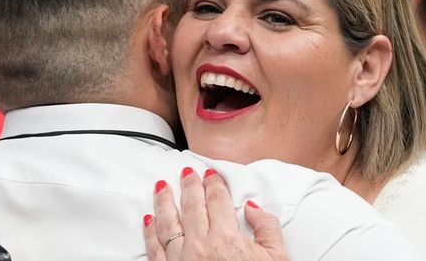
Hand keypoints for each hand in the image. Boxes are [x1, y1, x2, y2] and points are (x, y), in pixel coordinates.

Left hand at [143, 167, 287, 260]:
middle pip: (191, 205)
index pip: (217, 200)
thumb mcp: (276, 257)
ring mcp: (180, 260)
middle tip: (186, 173)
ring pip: (167, 222)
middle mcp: (200, 245)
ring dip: (164, 201)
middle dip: (189, 185)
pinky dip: (149, 232)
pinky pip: (154, 249)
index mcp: (226, 238)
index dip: (213, 183)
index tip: (210, 174)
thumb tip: (254, 209)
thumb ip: (267, 227)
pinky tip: (148, 221)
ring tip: (161, 187)